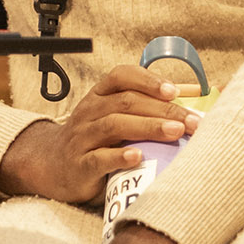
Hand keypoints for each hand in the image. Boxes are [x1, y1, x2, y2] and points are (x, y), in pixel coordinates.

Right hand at [0, 62, 201, 206]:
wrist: (51, 166)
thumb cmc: (94, 141)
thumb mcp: (112, 117)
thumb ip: (143, 108)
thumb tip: (192, 100)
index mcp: (99, 96)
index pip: (120, 76)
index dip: (148, 80)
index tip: (174, 91)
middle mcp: (89, 112)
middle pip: (126, 102)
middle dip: (163, 109)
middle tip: (192, 121)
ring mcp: (82, 138)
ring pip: (114, 125)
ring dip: (148, 127)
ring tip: (175, 133)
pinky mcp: (79, 165)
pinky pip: (98, 158)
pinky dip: (119, 156)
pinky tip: (138, 157)